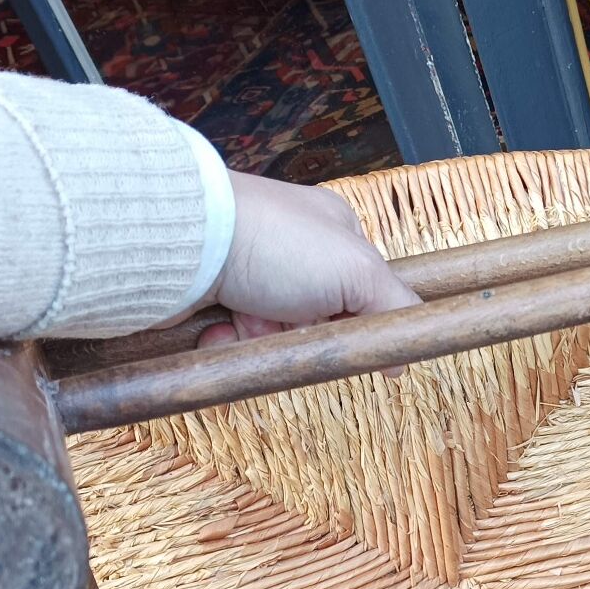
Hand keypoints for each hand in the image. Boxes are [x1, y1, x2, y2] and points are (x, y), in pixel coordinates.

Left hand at [194, 171, 416, 347]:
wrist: (183, 241)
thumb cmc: (274, 244)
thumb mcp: (358, 270)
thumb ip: (395, 305)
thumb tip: (405, 355)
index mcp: (334, 233)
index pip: (364, 292)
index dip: (354, 321)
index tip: (342, 333)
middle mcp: (292, 250)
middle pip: (317, 322)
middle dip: (301, 333)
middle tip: (290, 324)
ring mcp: (250, 274)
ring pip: (273, 338)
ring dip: (260, 342)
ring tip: (244, 323)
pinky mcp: (212, 296)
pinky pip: (230, 341)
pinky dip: (224, 343)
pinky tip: (216, 327)